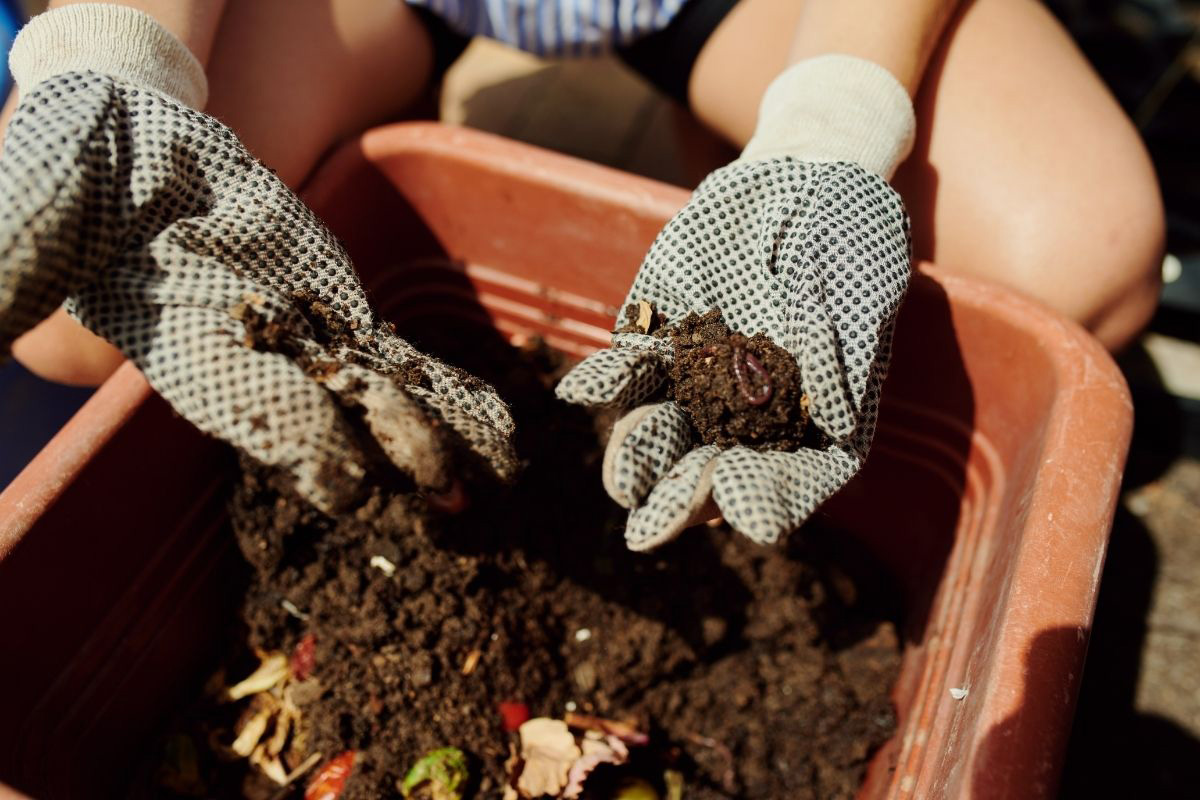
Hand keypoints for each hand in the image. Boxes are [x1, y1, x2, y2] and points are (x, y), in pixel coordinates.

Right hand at [0, 9, 514, 511]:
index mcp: (206, 371)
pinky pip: (412, 369)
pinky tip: (503, 431)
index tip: (349, 477)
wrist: (143, 172)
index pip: (269, 424)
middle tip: (449, 495)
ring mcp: (318, 355)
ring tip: (495, 475)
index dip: (312, 450)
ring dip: (443, 443)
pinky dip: (458, 399)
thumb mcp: (43, 233)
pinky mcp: (352, 324)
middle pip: (348, 430)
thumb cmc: (95, 200)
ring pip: (392, 409)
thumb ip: (22, 274)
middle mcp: (270, 378)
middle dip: (398, 463)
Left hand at [556, 155, 909, 548]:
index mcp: (813, 418)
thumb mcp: (860, 287)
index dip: (769, 497)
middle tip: (649, 532)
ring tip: (620, 479)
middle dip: (683, 498)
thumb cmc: (849, 236)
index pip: (795, 476)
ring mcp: (698, 379)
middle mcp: (751, 412)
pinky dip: (606, 378)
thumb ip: (842, 352)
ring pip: (665, 426)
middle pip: (717, 467)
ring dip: (639, 451)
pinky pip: (628, 366)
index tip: (746, 515)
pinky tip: (580, 390)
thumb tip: (835, 420)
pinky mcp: (656, 339)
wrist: (802, 176)